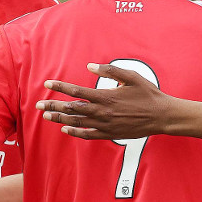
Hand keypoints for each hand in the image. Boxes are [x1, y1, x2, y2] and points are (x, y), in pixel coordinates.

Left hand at [36, 62, 170, 139]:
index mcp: (106, 96)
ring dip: (60, 119)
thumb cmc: (148, 94)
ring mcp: (106, 125)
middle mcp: (103, 112)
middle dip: (53, 105)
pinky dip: (75, 132)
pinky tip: (65, 129)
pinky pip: (88, 135)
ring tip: (46, 116)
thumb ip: (110, 70)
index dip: (61, 86)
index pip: (77, 91)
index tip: (48, 83)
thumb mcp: (131, 76)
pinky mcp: (110, 134)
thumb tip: (91, 66)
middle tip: (39, 104)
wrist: (162, 116)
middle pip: (72, 109)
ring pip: (77, 122)